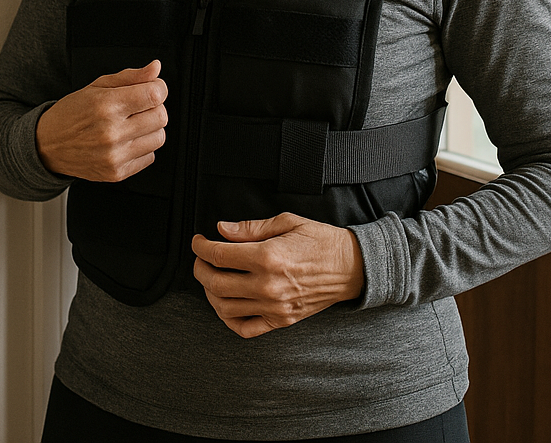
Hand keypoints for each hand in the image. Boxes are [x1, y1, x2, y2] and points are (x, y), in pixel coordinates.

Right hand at [36, 61, 167, 180]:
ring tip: (131, 124)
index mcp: (106, 106)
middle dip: (154, 107)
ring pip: (159, 138)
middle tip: (139, 106)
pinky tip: (125, 140)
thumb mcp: (97, 86)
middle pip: (161, 117)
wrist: (48, 145)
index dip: (158, 88)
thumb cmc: (72, 113)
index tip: (153, 88)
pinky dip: (142, 147)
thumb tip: (156, 68)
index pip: (154, 95)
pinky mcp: (117, 173)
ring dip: (150, 128)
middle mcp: (111, 132)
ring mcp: (115, 155)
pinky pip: (150, 156)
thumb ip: (130, 76)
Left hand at [191, 212, 363, 337]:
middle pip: (215, 283)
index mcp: (268, 257)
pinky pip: (245, 328)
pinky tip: (225, 303)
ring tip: (211, 278)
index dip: (201, 247)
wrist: (352, 267)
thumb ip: (250, 228)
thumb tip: (222, 229)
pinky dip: (228, 319)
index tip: (198, 241)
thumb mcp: (286, 222)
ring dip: (209, 292)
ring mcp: (274, 307)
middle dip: (200, 268)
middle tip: (201, 258)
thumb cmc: (321, 241)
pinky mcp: (281, 320)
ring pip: (225, 307)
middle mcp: (268, 285)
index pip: (219, 255)